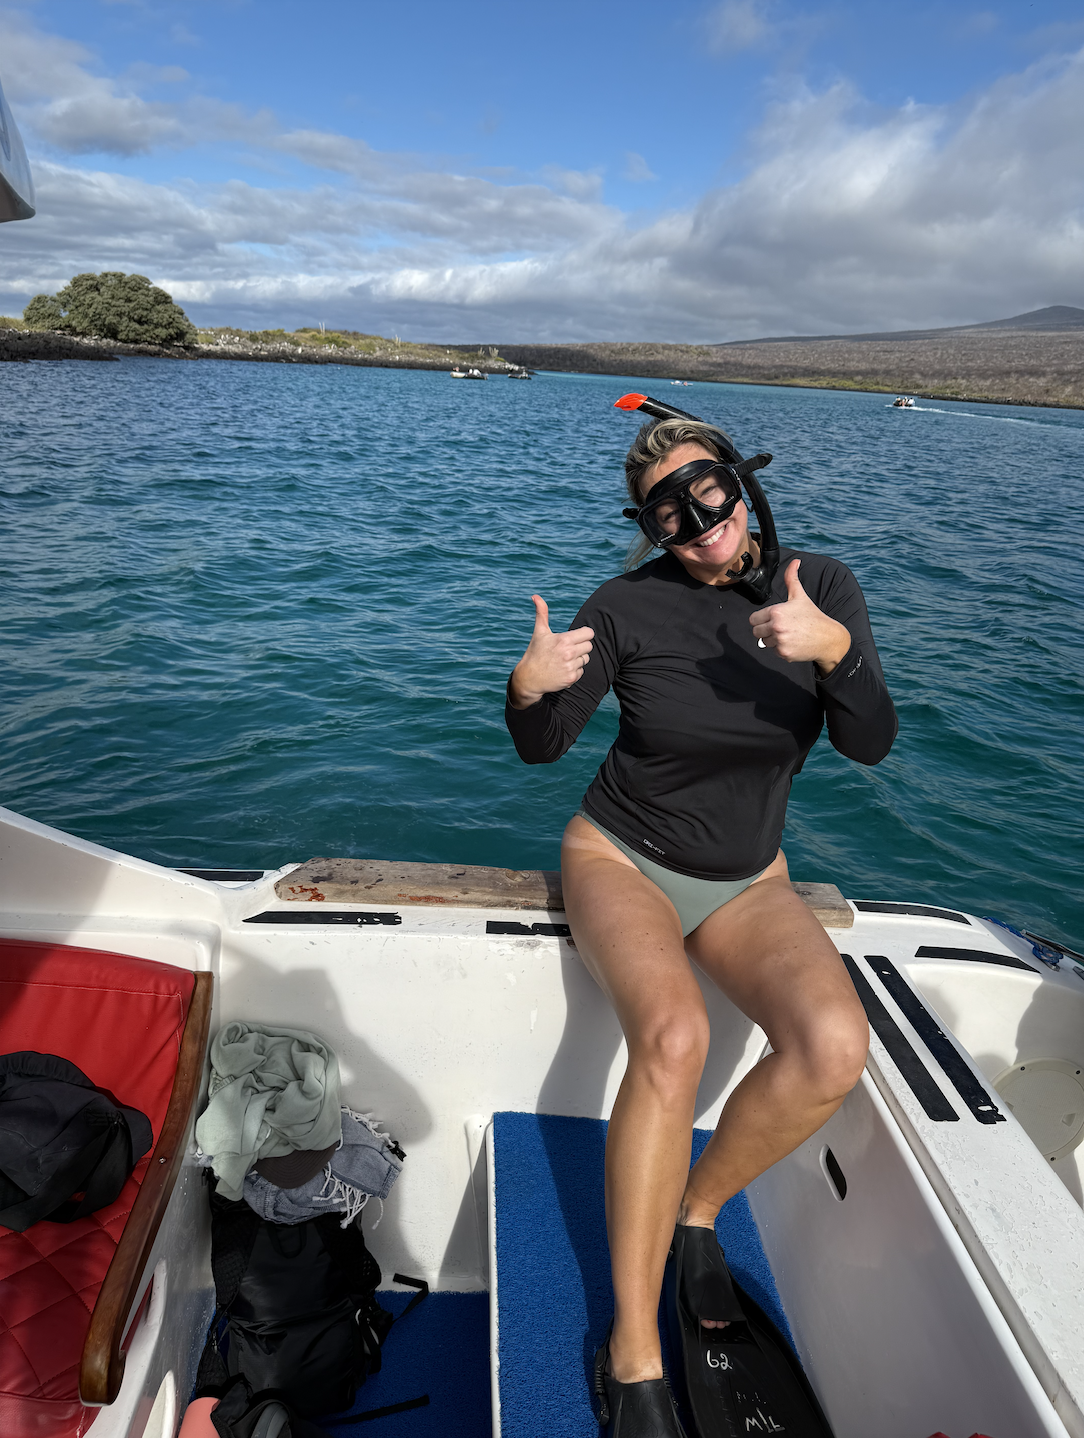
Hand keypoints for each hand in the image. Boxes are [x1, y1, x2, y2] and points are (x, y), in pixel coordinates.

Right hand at [509, 596, 593, 708]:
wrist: (529, 678)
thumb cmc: (535, 652)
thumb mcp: (539, 632)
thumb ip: (542, 613)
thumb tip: (535, 596)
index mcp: (564, 640)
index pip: (589, 633)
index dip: (583, 635)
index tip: (574, 637)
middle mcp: (569, 653)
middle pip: (589, 646)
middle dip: (580, 647)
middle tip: (566, 650)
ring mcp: (571, 667)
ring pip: (586, 659)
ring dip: (577, 659)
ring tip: (562, 660)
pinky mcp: (571, 678)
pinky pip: (582, 671)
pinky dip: (574, 671)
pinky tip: (562, 670)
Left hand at [749, 558, 850, 672]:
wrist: (827, 637)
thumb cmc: (812, 616)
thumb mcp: (800, 596)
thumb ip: (791, 579)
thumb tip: (795, 561)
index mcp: (776, 612)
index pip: (753, 619)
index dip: (761, 619)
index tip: (773, 619)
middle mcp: (776, 627)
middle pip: (756, 632)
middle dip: (765, 630)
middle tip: (781, 627)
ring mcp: (780, 641)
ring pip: (764, 642)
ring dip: (773, 640)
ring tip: (789, 634)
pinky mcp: (784, 653)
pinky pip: (774, 651)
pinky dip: (781, 649)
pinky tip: (793, 642)